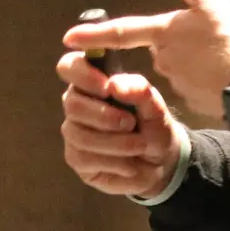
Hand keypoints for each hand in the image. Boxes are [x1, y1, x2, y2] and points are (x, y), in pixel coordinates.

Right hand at [57, 51, 185, 198]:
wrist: (160, 162)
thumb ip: (139, 90)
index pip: (69, 66)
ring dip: (114, 142)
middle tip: (131, 123)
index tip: (106, 88)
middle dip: (104, 116)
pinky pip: (84, 157)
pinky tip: (129, 163)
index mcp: (93, 81)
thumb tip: (114, 84)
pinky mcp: (75, 158)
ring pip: (78, 134)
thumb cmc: (152, 125)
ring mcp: (74, 131)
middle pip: (72, 105)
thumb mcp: (155, 107)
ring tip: (140, 145)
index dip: (82, 75)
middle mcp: (77, 103)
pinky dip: (113, 161)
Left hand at [62, 0, 229, 117]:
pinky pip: (194, 85)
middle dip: (173, 42)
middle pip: (159, 48)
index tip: (67, 39)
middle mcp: (164, 61)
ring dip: (192, 61)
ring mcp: (178, 83)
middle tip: (207, 35)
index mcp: (165, 34)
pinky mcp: (195, 100)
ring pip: (178, 66)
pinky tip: (223, 75)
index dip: (94, 35)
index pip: (122, 33)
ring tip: (220, 55)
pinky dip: (204, 79)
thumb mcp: (211, 2)